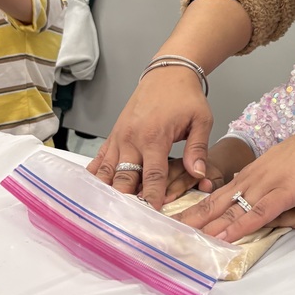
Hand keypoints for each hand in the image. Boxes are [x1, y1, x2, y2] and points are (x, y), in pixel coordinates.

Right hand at [88, 67, 212, 209]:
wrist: (167, 73)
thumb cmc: (186, 96)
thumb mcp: (201, 119)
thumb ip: (198, 149)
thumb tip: (199, 175)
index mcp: (155, 137)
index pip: (153, 175)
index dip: (153, 197)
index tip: (153, 215)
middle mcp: (132, 139)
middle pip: (124, 178)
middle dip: (126, 200)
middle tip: (127, 221)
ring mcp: (119, 137)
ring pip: (106, 172)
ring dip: (108, 191)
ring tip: (107, 213)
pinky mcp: (113, 135)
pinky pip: (99, 159)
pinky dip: (95, 175)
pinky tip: (93, 192)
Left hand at [176, 120, 294, 240]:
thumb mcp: (283, 170)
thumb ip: (266, 186)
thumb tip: (252, 203)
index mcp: (252, 173)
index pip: (218, 194)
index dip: (197, 209)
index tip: (177, 222)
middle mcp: (254, 178)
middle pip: (216, 201)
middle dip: (191, 219)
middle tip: (166, 234)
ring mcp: (268, 184)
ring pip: (231, 208)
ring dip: (208, 226)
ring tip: (184, 240)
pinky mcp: (287, 191)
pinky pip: (259, 212)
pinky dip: (240, 226)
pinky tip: (225, 237)